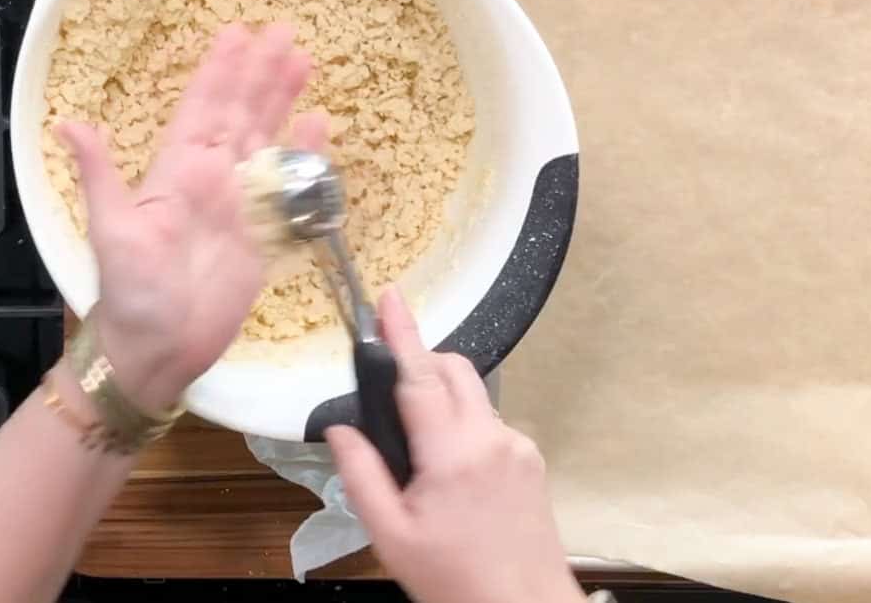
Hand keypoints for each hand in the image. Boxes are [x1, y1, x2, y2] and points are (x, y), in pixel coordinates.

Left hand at [57, 23, 326, 414]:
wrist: (159, 351)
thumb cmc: (130, 293)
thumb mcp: (111, 231)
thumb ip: (100, 175)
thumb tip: (67, 123)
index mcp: (176, 172)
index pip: (202, 109)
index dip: (220, 71)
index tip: (238, 34)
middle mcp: (212, 179)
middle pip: (241, 114)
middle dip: (261, 73)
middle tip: (283, 32)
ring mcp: (241, 205)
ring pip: (266, 140)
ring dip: (284, 102)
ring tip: (304, 62)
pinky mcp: (264, 235)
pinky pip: (289, 187)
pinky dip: (305, 156)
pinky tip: (319, 126)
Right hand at [326, 287, 585, 602]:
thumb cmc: (455, 581)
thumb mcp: (391, 535)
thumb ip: (360, 475)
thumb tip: (338, 427)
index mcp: (452, 454)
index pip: (421, 375)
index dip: (402, 331)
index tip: (389, 296)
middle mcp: (492, 438)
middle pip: (454, 370)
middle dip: (421, 362)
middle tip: (389, 388)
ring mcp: (518, 446)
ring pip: (474, 394)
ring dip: (442, 397)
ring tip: (418, 449)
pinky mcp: (532, 459)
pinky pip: (490, 422)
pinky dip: (464, 425)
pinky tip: (450, 471)